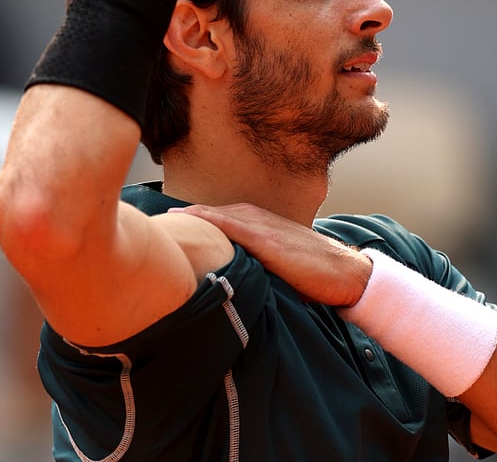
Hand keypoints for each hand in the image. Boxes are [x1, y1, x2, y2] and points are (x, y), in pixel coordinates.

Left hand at [171, 203, 371, 306]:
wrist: (345, 274)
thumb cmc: (312, 273)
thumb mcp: (276, 265)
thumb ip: (251, 265)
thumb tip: (226, 282)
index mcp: (255, 223)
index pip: (214, 218)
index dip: (189, 221)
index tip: (162, 226)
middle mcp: (255, 218)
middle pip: (208, 214)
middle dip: (181, 217)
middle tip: (150, 221)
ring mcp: (260, 226)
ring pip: (214, 216)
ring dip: (187, 217)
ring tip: (158, 220)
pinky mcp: (266, 239)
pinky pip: (230, 225)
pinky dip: (207, 221)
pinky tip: (186, 221)